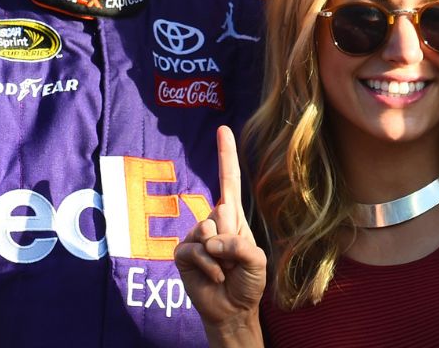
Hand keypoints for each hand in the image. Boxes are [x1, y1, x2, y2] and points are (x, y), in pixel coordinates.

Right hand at [174, 126, 266, 341]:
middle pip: (221, 211)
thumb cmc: (248, 282)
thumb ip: (239, 244)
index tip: (223, 128)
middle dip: (232, 240)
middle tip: (234, 262)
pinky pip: (194, 250)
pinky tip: (214, 277)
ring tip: (224, 270)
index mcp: (233, 218)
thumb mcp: (256, 260)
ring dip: (220, 257)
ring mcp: (196, 237)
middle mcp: (213, 222)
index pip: (229, 181)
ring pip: (206, 231)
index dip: (226, 155)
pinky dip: (208, 267)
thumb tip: (211, 238)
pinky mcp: (183, 253)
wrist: (232, 310)